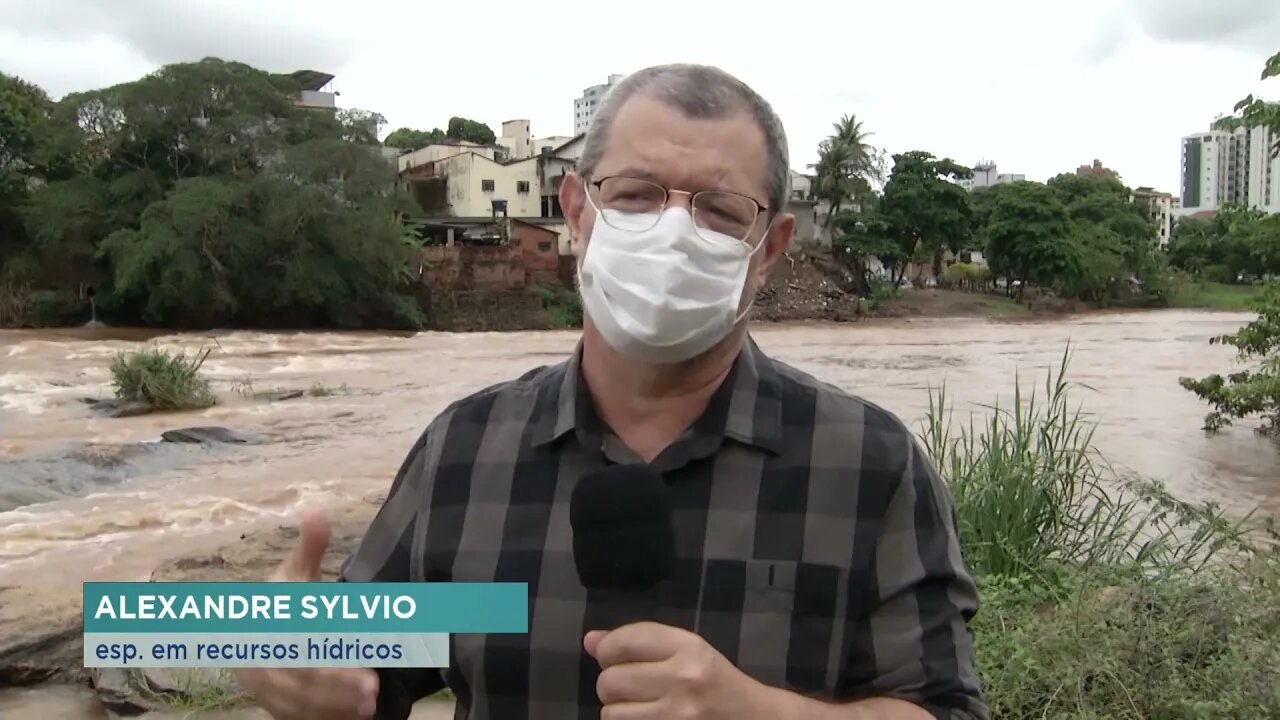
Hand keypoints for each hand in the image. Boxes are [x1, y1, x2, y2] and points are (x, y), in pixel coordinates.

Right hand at [235, 510, 380, 719]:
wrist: (246, 630)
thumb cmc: (280, 600)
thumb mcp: (293, 574)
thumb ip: (309, 548)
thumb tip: (316, 510)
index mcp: (271, 631)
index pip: (306, 655)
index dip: (336, 669)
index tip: (371, 676)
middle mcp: (264, 663)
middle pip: (304, 684)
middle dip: (339, 691)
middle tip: (375, 694)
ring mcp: (266, 689)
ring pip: (300, 705)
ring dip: (334, 708)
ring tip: (370, 708)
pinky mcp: (274, 705)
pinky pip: (297, 717)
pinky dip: (323, 718)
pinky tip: (351, 717)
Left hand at [585, 622, 771, 719]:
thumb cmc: (717, 683)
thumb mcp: (688, 652)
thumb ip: (640, 643)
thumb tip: (590, 641)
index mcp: (689, 648)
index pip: (624, 642)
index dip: (607, 650)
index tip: (612, 657)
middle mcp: (684, 680)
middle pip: (610, 680)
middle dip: (612, 685)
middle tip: (631, 688)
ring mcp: (677, 717)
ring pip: (611, 714)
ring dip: (619, 712)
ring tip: (642, 709)